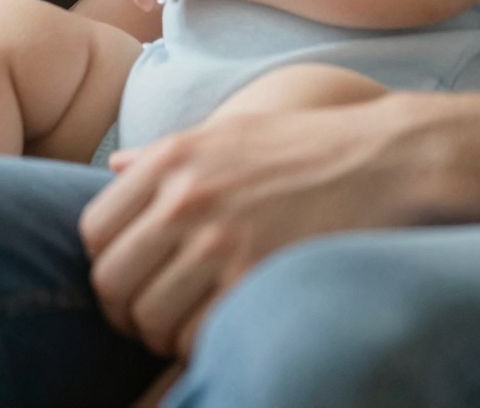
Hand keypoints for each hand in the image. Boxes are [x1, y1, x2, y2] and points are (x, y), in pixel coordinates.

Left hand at [80, 94, 463, 356]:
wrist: (385, 158)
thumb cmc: (307, 146)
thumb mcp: (228, 132)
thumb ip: (166, 154)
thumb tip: (117, 166)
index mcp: (172, 159)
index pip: (94, 231)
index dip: (107, 264)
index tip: (133, 279)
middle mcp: (185, 198)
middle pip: (112, 281)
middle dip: (124, 311)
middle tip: (152, 319)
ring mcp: (220, 241)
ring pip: (149, 318)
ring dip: (162, 335)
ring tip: (188, 328)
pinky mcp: (255, 280)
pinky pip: (197, 337)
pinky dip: (200, 346)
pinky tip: (222, 332)